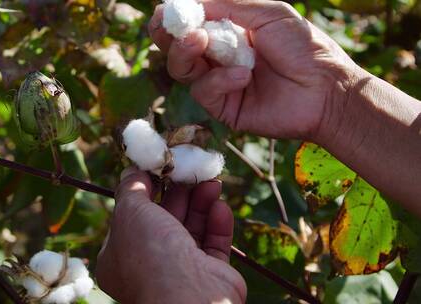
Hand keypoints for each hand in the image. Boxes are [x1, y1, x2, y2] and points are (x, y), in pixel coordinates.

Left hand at [96, 167, 245, 303]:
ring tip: (211, 180)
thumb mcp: (129, 213)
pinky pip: (213, 244)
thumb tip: (132, 171)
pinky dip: (217, 223)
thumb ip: (130, 189)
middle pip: (165, 219)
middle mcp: (148, 264)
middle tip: (190, 168)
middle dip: (179, 192)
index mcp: (119, 257)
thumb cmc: (150, 253)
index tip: (159, 167)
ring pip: (191, 229)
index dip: (145, 190)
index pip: (131, 217)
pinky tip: (220, 205)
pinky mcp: (210, 274)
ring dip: (201, 202)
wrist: (188, 296)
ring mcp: (180, 271)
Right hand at [148, 0, 357, 140]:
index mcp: (228, 33)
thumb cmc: (303, 47)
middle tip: (169, 27)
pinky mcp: (224, 108)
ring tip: (199, 41)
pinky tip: (243, 75)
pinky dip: (219, 80)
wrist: (326, 89)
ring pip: (182, 70)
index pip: (190, 25)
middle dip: (169, 37)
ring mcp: (220, 84)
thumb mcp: (268, 14)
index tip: (164, 12)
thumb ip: (229, 5)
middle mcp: (218, 58)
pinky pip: (204, 92)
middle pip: (177, 49)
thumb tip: (191, 1)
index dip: (173, 19)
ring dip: (185, 53)